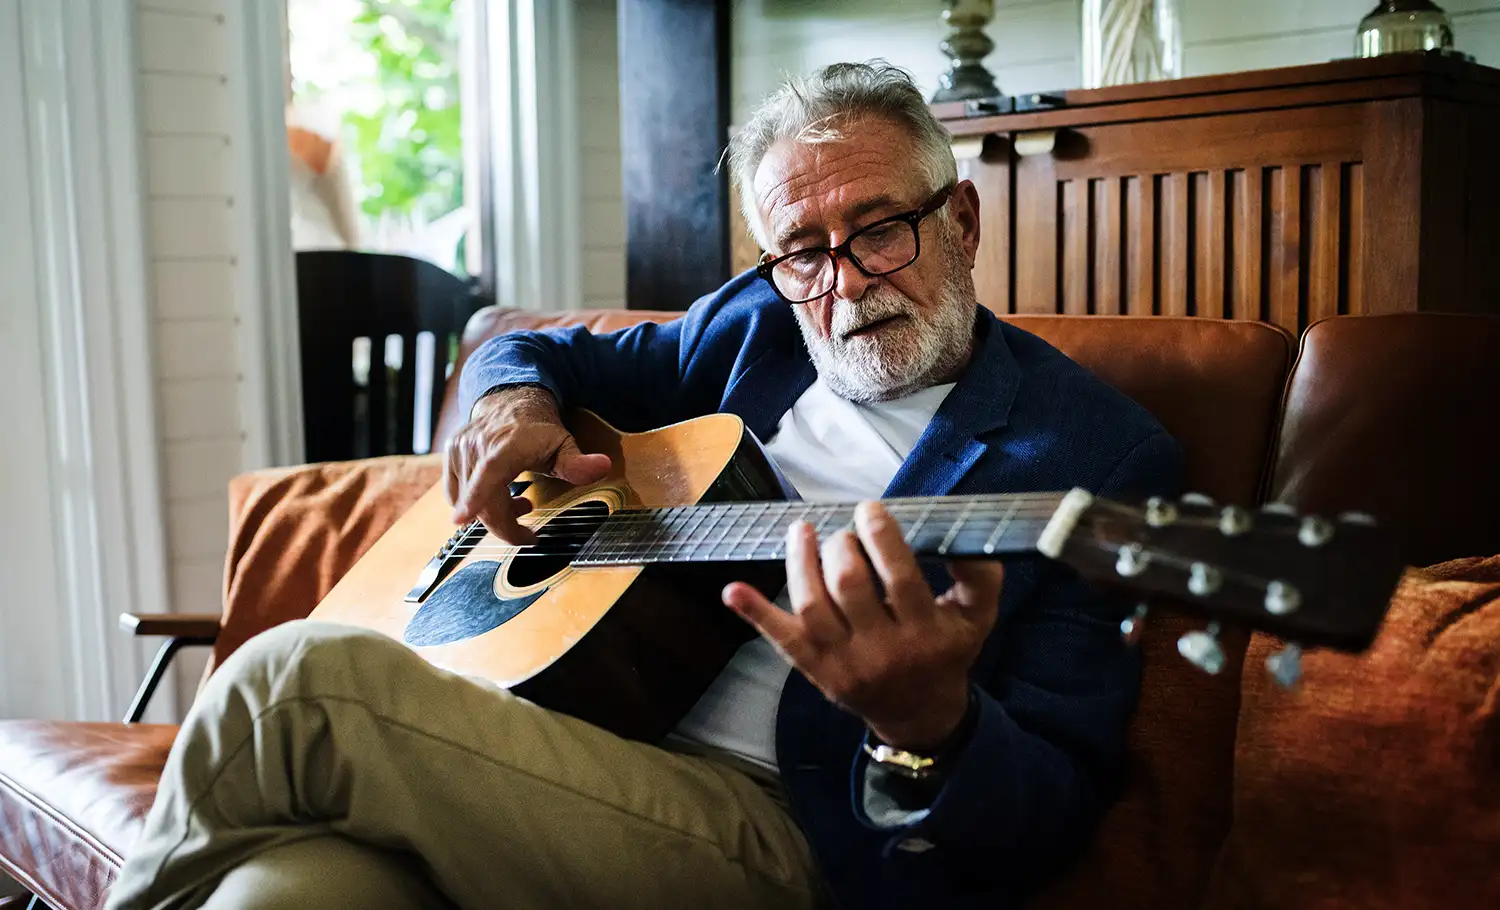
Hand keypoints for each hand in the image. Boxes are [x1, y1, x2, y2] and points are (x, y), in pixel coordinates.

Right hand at [444, 387, 611, 543]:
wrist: (511, 401)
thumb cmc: (538, 427)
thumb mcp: (564, 444)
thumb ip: (579, 463)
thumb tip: (603, 466)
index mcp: (506, 445)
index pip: (488, 473)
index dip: (475, 498)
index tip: (462, 519)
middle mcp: (478, 446)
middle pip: (482, 501)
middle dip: (505, 526)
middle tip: (528, 534)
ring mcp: (460, 451)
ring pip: (468, 501)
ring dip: (494, 513)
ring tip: (520, 502)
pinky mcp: (450, 457)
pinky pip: (455, 494)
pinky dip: (476, 503)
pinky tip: (498, 496)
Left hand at [722, 502, 1003, 750]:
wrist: (919, 714)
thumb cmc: (946, 652)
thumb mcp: (977, 618)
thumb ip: (980, 577)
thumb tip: (968, 535)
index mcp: (925, 632)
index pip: (899, 577)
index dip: (880, 536)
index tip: (870, 509)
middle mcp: (883, 650)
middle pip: (849, 586)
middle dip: (841, 546)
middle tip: (844, 533)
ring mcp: (844, 662)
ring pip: (812, 606)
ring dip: (800, 562)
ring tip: (802, 532)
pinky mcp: (816, 670)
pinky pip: (782, 640)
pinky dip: (755, 613)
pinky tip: (733, 589)